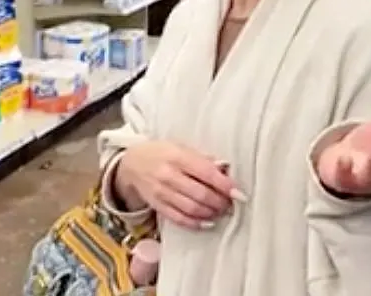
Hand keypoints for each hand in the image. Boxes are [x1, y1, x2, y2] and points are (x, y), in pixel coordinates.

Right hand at [115, 140, 244, 229]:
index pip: (205, 172)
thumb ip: (203, 158)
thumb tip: (225, 168)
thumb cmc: (161, 152)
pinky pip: (178, 218)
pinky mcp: (157, 205)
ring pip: (191, 208)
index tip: (239, 193)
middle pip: (200, 194)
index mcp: (178, 156)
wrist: (132, 163)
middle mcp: (169, 175)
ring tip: (221, 211)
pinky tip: (207, 222)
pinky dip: (195, 223)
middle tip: (231, 204)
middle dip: (220, 201)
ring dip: (211, 213)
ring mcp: (162, 192)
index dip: (224, 184)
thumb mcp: (181, 147)